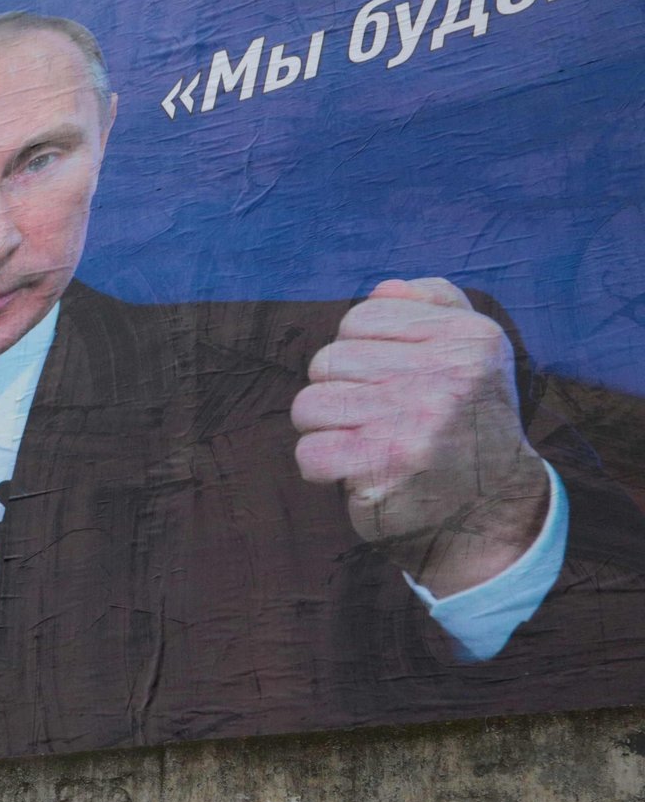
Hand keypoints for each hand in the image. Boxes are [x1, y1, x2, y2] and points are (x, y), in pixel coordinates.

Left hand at [292, 277, 550, 595]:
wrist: (492, 513)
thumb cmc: (468, 428)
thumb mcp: (473, 358)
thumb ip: (435, 309)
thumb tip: (384, 288)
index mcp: (468, 338)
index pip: (361, 318)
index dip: (358, 352)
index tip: (386, 381)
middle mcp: (446, 375)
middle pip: (328, 360)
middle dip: (338, 391)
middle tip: (374, 419)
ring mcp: (414, 421)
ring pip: (309, 404)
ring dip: (324, 429)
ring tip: (363, 442)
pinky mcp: (384, 466)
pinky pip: (309, 451)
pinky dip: (321, 466)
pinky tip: (353, 470)